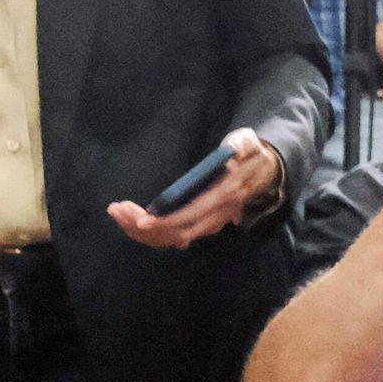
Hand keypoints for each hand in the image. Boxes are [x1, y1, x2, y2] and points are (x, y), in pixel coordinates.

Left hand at [108, 128, 280, 249]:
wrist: (265, 173)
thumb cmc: (251, 156)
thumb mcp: (250, 143)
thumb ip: (243, 144)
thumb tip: (233, 147)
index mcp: (224, 197)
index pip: (192, 216)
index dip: (165, 222)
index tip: (140, 221)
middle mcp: (215, 216)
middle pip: (175, 233)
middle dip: (143, 227)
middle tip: (117, 210)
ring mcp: (208, 223)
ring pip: (171, 238)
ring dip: (141, 231)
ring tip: (117, 212)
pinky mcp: (200, 224)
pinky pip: (173, 236)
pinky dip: (150, 233)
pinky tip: (130, 222)